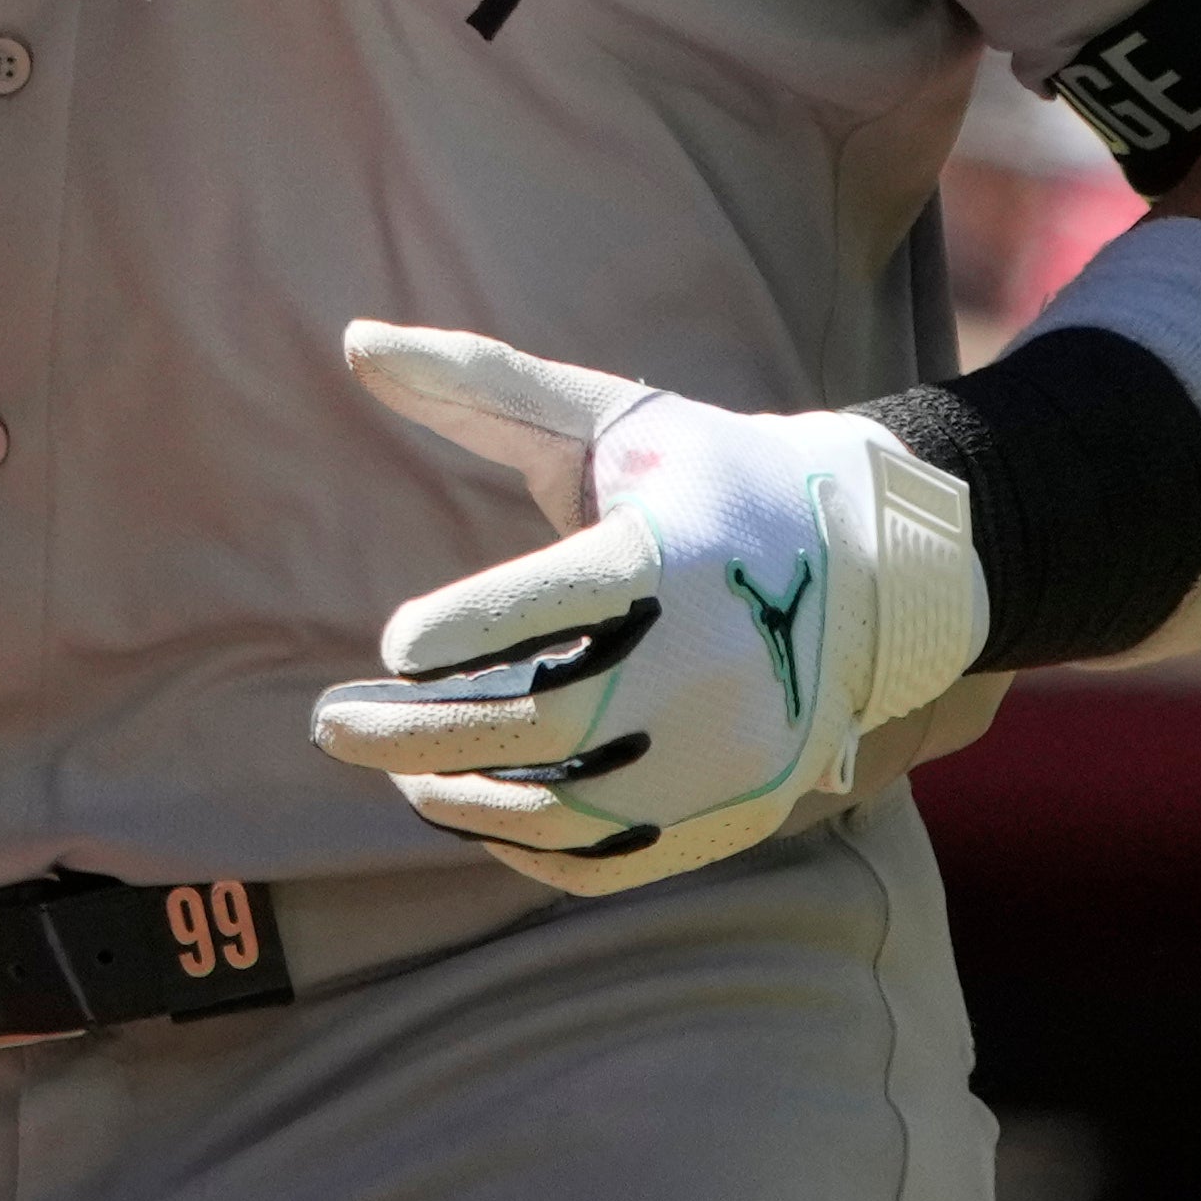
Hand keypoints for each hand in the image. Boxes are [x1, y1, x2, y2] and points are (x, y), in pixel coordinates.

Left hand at [305, 324, 987, 895]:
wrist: (870, 571)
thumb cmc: (707, 479)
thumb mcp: (610, 417)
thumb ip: (483, 384)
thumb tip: (356, 343)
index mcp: (678, 553)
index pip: (556, 601)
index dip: (464, 629)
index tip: (394, 643)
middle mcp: (715, 659)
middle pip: (546, 720)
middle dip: (420, 732)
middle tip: (329, 724)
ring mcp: (732, 749)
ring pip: (572, 806)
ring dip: (461, 797)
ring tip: (395, 768)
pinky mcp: (738, 809)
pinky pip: (615, 858)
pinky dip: (529, 848)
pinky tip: (468, 808)